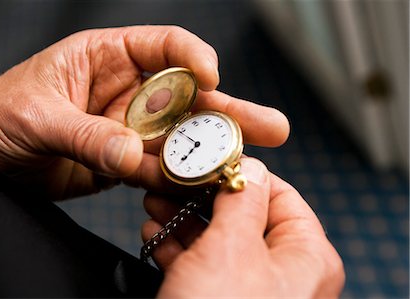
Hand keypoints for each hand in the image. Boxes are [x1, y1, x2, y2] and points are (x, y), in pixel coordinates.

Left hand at [0, 26, 288, 198]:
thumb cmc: (0, 113)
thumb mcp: (37, 115)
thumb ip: (86, 135)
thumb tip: (130, 155)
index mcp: (108, 57)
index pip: (165, 47)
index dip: (194, 58)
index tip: (211, 77)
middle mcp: (128, 91)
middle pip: (189, 98)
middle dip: (227, 113)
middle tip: (269, 126)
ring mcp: (131, 128)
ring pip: (179, 139)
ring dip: (211, 153)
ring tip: (246, 163)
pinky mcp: (126, 161)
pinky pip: (157, 171)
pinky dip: (176, 181)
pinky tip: (201, 187)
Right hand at [142, 157, 344, 297]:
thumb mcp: (232, 248)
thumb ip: (242, 200)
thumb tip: (250, 167)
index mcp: (305, 257)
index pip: (280, 196)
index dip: (244, 174)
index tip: (213, 160)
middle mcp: (284, 275)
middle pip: (243, 216)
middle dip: (203, 197)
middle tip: (175, 181)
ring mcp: (252, 291)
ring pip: (219, 240)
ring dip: (185, 220)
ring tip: (156, 203)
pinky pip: (204, 267)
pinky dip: (179, 248)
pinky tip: (156, 235)